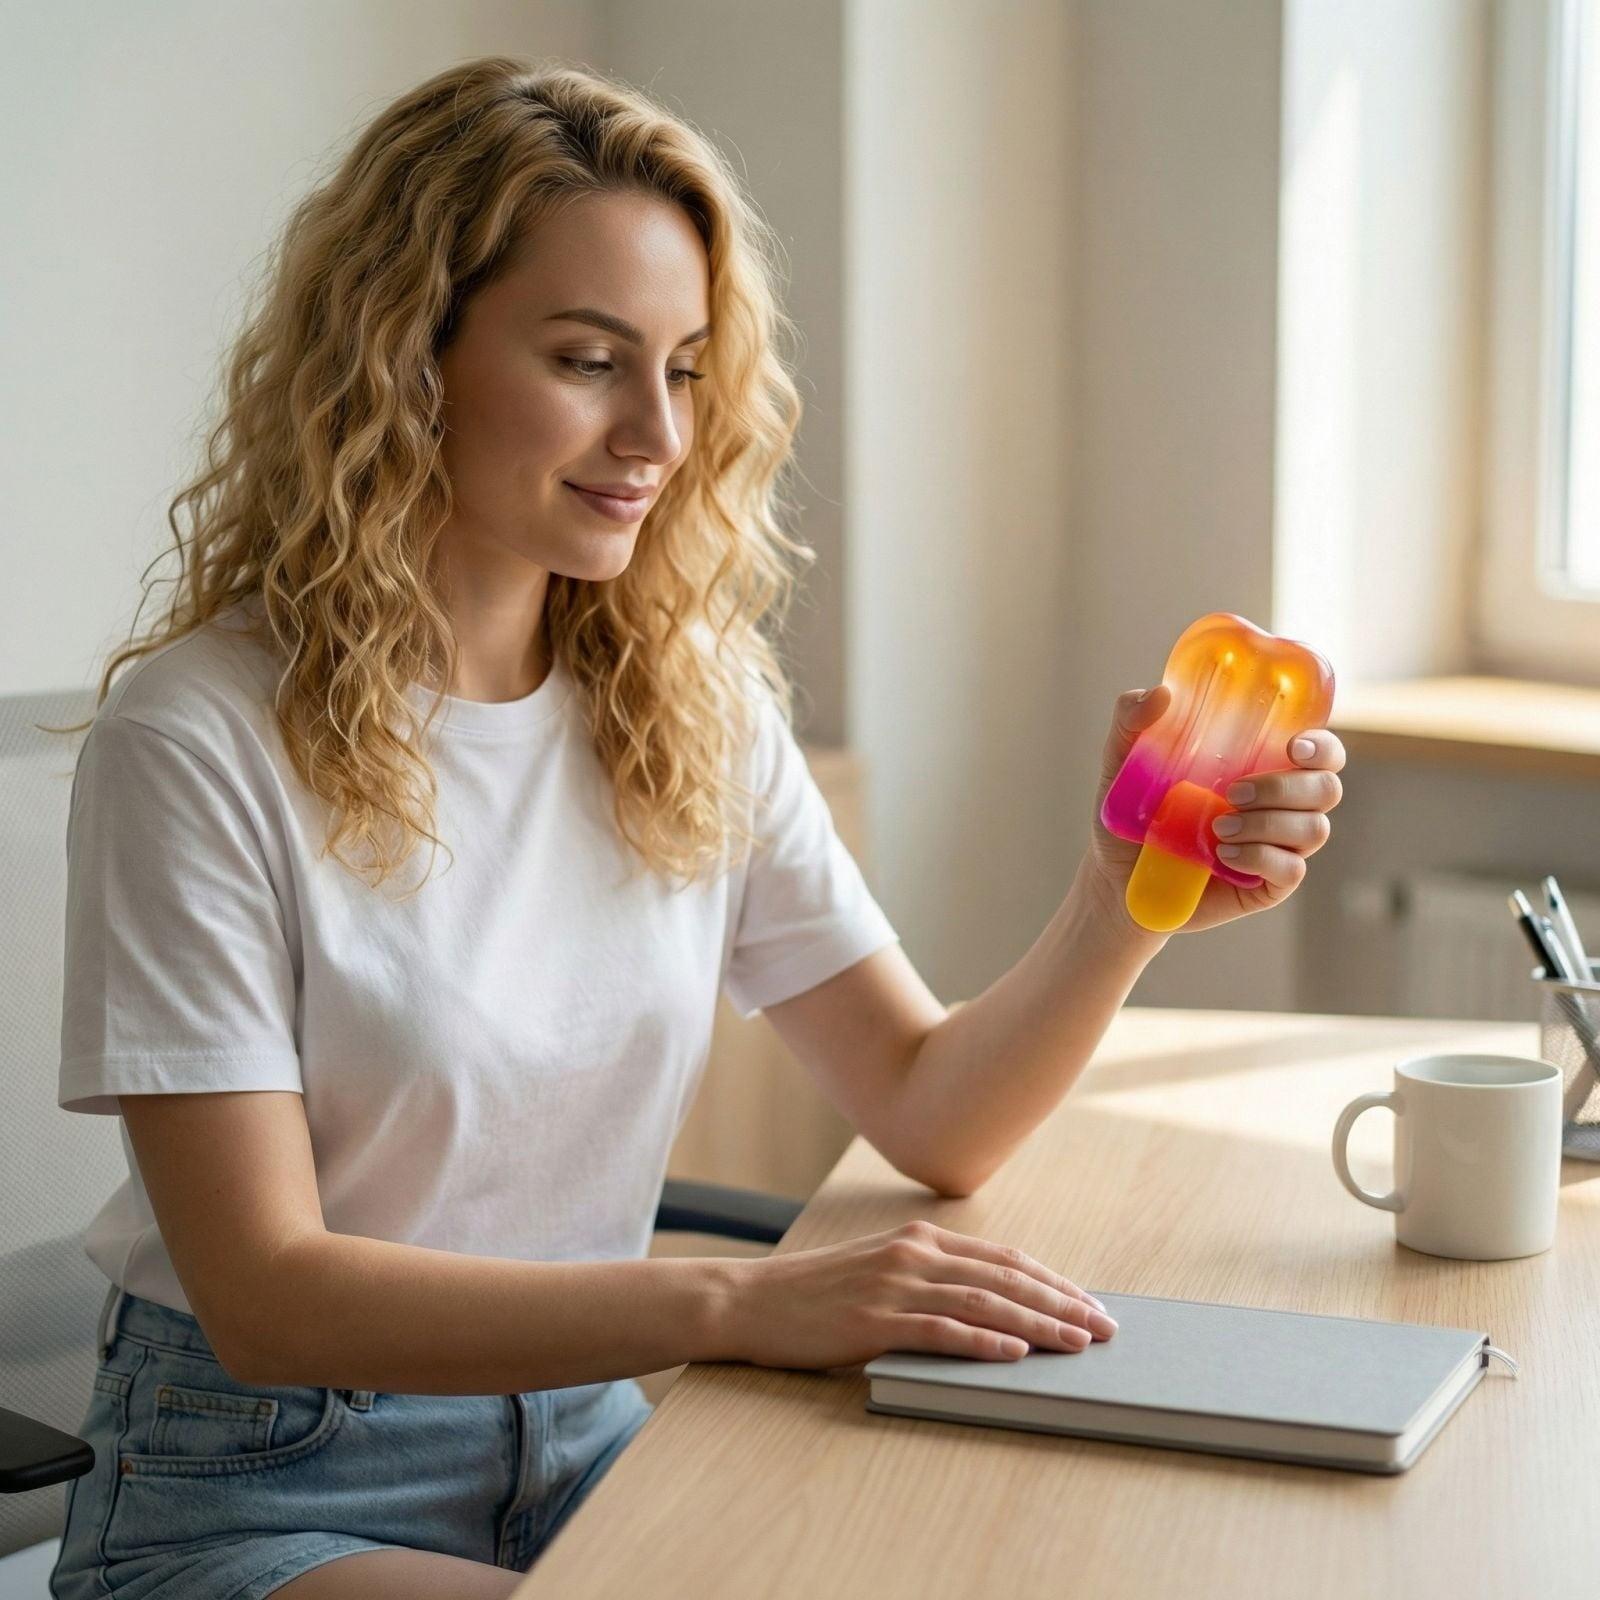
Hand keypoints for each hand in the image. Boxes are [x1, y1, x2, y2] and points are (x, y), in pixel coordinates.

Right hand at [724, 1219, 1117, 1368]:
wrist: (749, 1300)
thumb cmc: (814, 1295)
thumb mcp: (877, 1272)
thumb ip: (927, 1280)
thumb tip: (987, 1310)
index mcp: (919, 1239)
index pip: (1004, 1259)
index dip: (1053, 1281)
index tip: (1089, 1304)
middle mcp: (914, 1254)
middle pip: (1005, 1278)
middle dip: (1062, 1303)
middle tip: (1104, 1328)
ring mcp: (894, 1285)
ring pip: (983, 1304)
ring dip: (1037, 1325)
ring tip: (1077, 1344)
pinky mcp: (874, 1320)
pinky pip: (941, 1331)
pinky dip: (983, 1342)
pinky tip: (1014, 1354)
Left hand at [1084, 684, 1345, 937]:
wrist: (1117, 880)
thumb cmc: (1132, 816)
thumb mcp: (1121, 764)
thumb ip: (1132, 721)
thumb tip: (1162, 694)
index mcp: (1261, 765)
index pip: (1319, 751)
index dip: (1321, 745)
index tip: (1292, 745)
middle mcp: (1281, 804)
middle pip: (1326, 787)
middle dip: (1286, 788)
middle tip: (1233, 792)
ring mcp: (1279, 846)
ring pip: (1313, 829)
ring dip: (1268, 825)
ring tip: (1217, 829)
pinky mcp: (1269, 885)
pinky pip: (1291, 870)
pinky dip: (1260, 858)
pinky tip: (1223, 856)